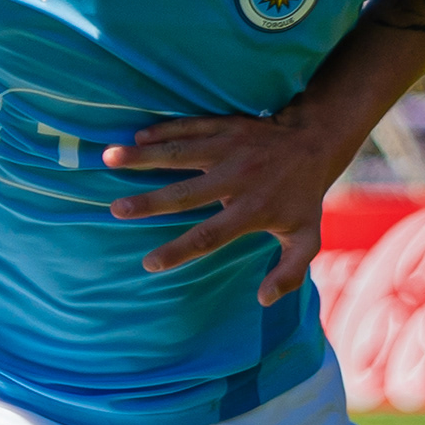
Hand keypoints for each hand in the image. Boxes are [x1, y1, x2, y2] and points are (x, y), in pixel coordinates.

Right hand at [106, 108, 342, 301]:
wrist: (314, 141)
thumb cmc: (303, 197)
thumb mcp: (306, 238)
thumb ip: (289, 272)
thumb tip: (263, 299)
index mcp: (253, 210)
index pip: (209, 235)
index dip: (179, 251)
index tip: (149, 263)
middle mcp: (238, 178)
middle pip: (186, 193)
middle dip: (149, 201)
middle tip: (116, 210)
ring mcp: (230, 149)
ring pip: (181, 153)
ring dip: (143, 155)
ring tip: (109, 157)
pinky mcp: (226, 126)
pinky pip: (190, 127)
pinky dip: (163, 130)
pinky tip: (137, 136)